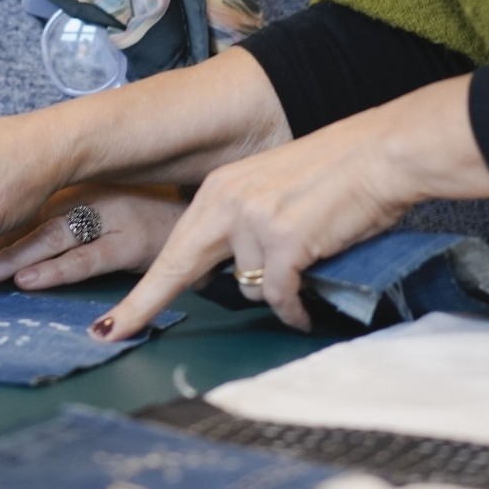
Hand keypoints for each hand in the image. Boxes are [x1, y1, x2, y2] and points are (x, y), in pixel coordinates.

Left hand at [0, 184, 187, 290]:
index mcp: (79, 192)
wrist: (207, 219)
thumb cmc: (149, 222)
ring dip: (12, 258)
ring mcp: (113, 218)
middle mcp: (91, 200)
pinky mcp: (134, 241)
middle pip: (32, 224)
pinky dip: (58, 273)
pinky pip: (90, 259)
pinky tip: (30, 282)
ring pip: (53, 238)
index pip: (25, 215)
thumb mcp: (103, 217)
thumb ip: (66, 231)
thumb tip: (13, 259)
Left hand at [96, 75, 488, 336]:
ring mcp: (253, 221)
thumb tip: (238, 275)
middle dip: (143, 305)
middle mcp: (227, 202)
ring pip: (249, 287)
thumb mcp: (271, 191)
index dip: (141, 292)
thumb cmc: (336, 175)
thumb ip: (244, 226)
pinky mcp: (284, 241)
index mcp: (218, 189)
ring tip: (303, 264)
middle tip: (115, 332)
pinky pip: (281, 296)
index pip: (171, 248)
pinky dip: (295, 308)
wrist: (379, 155)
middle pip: (178, 268)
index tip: (110, 324)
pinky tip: (306, 306)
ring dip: (273, 290)